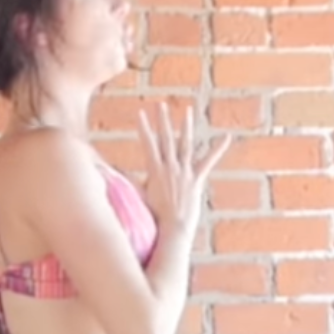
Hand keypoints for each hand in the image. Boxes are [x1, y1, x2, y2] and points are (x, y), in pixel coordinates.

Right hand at [136, 101, 232, 235]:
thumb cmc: (154, 217)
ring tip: (187, 111)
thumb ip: (127, 183)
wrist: (173, 228)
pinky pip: (209, 161)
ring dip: (186, 126)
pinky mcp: (197, 179)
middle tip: (160, 104)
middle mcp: (170, 167)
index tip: (140, 112)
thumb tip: (107, 175)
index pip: (148, 143)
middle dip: (162, 120)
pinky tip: (226, 137)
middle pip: (166, 139)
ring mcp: (185, 172)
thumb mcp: (138, 197)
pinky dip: (218, 149)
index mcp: (155, 170)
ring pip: (186, 144)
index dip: (143, 127)